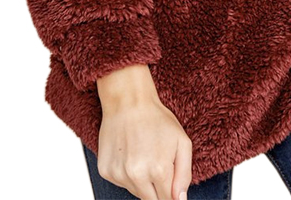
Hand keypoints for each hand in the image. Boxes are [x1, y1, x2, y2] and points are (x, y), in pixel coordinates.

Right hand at [96, 64, 192, 199]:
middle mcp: (137, 176)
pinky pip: (121, 183)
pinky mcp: (105, 171)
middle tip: (158, 164)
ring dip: (143, 182)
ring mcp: (119, 175)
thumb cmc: (157, 120)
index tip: (170, 181)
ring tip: (144, 156)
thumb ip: (185, 174)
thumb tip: (180, 199)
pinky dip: (127, 174)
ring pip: (136, 193)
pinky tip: (130, 154)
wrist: (128, 102)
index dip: (171, 192)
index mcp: (159, 170)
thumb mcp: (182, 142)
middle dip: (158, 189)